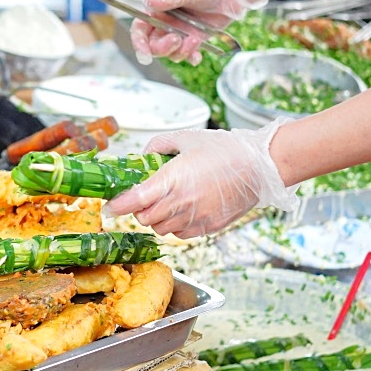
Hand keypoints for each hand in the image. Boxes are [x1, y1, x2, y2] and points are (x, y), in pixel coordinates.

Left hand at [103, 122, 298, 238]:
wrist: (260, 167)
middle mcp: (182, 202)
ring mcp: (196, 217)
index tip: (109, 206)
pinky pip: (181, 233)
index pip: (135, 199)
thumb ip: (159, 145)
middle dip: (138, 209)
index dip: (117, 205)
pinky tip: (183, 209)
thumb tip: (144, 155)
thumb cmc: (226, 150)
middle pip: (144, 218)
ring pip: (161, 229)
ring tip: (166, 201)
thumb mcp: (187, 138)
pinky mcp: (208, 227)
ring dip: (157, 218)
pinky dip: (175, 224)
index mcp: (173, 178)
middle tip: (142, 197)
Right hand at [130, 0, 268, 64]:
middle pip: (154, 45)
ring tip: (195, 40)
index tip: (145, 54)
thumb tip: (145, 1)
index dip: (139, 42)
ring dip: (181, 51)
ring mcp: (181, 32)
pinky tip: (198, 57)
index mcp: (159, 9)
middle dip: (163, 48)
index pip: (140, 29)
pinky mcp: (195, 38)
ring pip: (171, 52)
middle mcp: (167, 22)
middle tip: (176, 40)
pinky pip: (188, 54)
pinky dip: (191, 57)